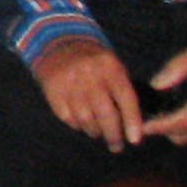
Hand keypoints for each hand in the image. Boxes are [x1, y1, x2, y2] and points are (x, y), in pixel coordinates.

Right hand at [31, 36, 145, 148]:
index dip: (132, 121)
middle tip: (116, 145)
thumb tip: (134, 125)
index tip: (134, 140)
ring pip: (86, 119)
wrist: (57, 42)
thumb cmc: (93, 61)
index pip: (126, 98)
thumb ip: (123, 91)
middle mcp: (89, 73)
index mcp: (109, 66)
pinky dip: (76, 124)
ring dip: (94, 131)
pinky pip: (68, 117)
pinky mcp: (52, 89)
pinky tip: (81, 122)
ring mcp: (69, 82)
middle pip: (105, 114)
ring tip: (98, 132)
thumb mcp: (113, 66)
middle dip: (113, 135)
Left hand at [142, 37, 186, 145]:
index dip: (164, 125)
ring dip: (172, 131)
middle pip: (186, 133)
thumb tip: (156, 85)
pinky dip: (183, 130)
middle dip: (162, 129)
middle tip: (142, 118)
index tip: (144, 126)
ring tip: (154, 116)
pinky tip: (170, 117)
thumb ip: (176, 68)